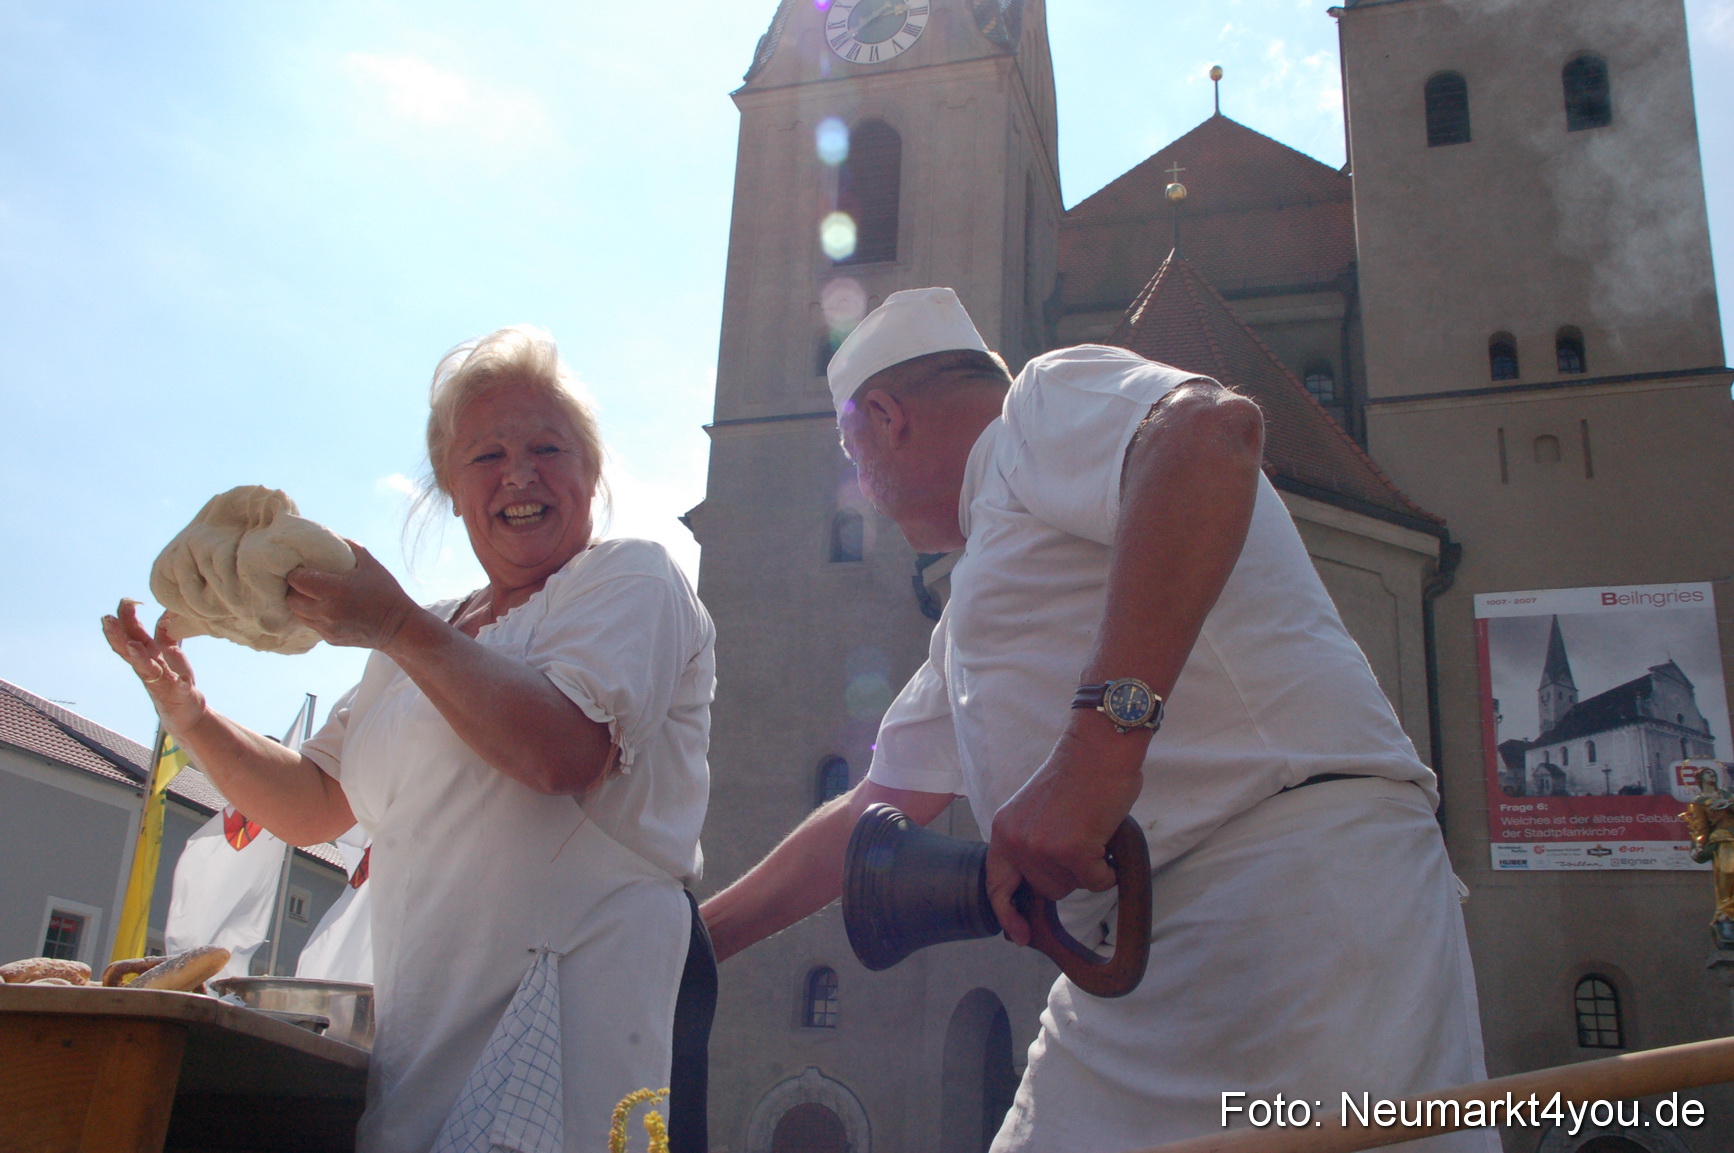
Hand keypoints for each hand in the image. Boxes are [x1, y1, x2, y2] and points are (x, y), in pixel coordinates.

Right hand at [102, 599, 206, 732]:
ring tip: (133, 645)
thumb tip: (168, 607)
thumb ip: (165, 631)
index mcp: (147, 655)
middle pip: (129, 650)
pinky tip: (183, 680)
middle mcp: (149, 668)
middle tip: (107, 620)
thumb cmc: (173, 678)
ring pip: (146, 669)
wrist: (185, 711)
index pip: (132, 634)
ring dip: (138, 657)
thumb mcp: (168, 651)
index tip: (124, 600)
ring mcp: (161, 682)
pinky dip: (180, 683)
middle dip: (117, 635)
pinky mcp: (178, 695)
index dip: (126, 619)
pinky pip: (178, 689)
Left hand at [285, 541, 421, 650]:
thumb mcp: (371, 564)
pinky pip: (312, 625)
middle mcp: (327, 611)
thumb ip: (350, 548)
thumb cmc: (386, 592)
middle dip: (293, 589)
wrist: (399, 627)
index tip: (300, 567)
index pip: (297, 580)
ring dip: (301, 604)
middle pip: (291, 599)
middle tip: (303, 581)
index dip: (295, 572)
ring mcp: (328, 628)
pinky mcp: (330, 639)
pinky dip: (313, 616)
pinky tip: (325, 609)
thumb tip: (331, 537)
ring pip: (298, 614)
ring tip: (311, 595)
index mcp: (336, 590)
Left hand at [985, 724, 1144, 944]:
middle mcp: (1017, 842)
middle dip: (1069, 871)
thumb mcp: (1034, 810)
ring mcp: (1043, 848)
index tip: (1020, 935)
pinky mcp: (1072, 851)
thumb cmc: (1076, 776)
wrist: (1098, 750)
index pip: (998, 884)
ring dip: (1089, 867)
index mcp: (1004, 831)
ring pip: (1074, 885)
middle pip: (1048, 889)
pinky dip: (1108, 867)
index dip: (1008, 914)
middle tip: (1079, 836)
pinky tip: (1105, 838)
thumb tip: (1038, 882)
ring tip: (1091, 831)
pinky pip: (1097, 881)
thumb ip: (1030, 842)